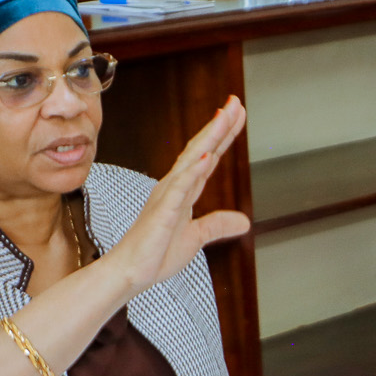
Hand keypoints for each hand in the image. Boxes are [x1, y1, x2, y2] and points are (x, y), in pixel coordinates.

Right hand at [102, 97, 250, 294]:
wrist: (132, 272)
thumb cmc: (156, 253)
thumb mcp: (197, 237)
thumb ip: (217, 225)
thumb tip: (244, 221)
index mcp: (184, 190)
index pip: (209, 157)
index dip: (224, 135)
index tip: (237, 114)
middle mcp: (175, 186)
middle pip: (202, 150)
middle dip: (219, 126)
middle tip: (235, 102)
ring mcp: (168, 196)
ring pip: (192, 160)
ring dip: (210, 138)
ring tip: (225, 117)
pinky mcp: (163, 211)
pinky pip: (180, 188)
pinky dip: (194, 171)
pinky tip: (208, 157)